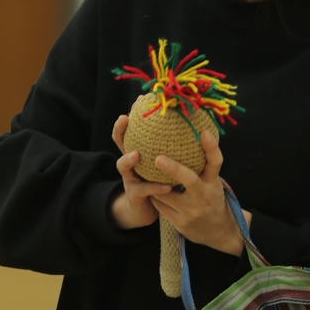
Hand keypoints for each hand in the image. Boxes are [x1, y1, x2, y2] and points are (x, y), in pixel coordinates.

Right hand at [110, 110, 171, 229]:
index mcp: (138, 150)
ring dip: (128, 159)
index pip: (130, 130)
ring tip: (136, 154)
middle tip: (125, 119)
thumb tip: (189, 121)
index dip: (132, 114)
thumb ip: (169, 144)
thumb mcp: (162, 160)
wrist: (148, 209)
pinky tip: (167, 186)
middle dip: (120, 130)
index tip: (137, 101)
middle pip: (120, 143)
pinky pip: (144, 190)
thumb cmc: (158, 180)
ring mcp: (130, 178)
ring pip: (123, 166)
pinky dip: (155, 187)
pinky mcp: (135, 195)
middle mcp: (130, 162)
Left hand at [149, 131, 252, 255]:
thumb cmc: (213, 199)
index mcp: (213, 183)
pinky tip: (149, 189)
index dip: (211, 147)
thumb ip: (204, 166)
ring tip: (145, 172)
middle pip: (189, 179)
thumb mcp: (213, 182)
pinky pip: (161, 206)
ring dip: (154, 183)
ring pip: (166, 193)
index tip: (203, 132)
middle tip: (158, 158)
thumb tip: (193, 135)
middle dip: (173, 168)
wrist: (219, 233)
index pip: (215, 162)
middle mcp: (203, 196)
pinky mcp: (180, 223)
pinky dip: (154, 195)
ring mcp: (191, 211)